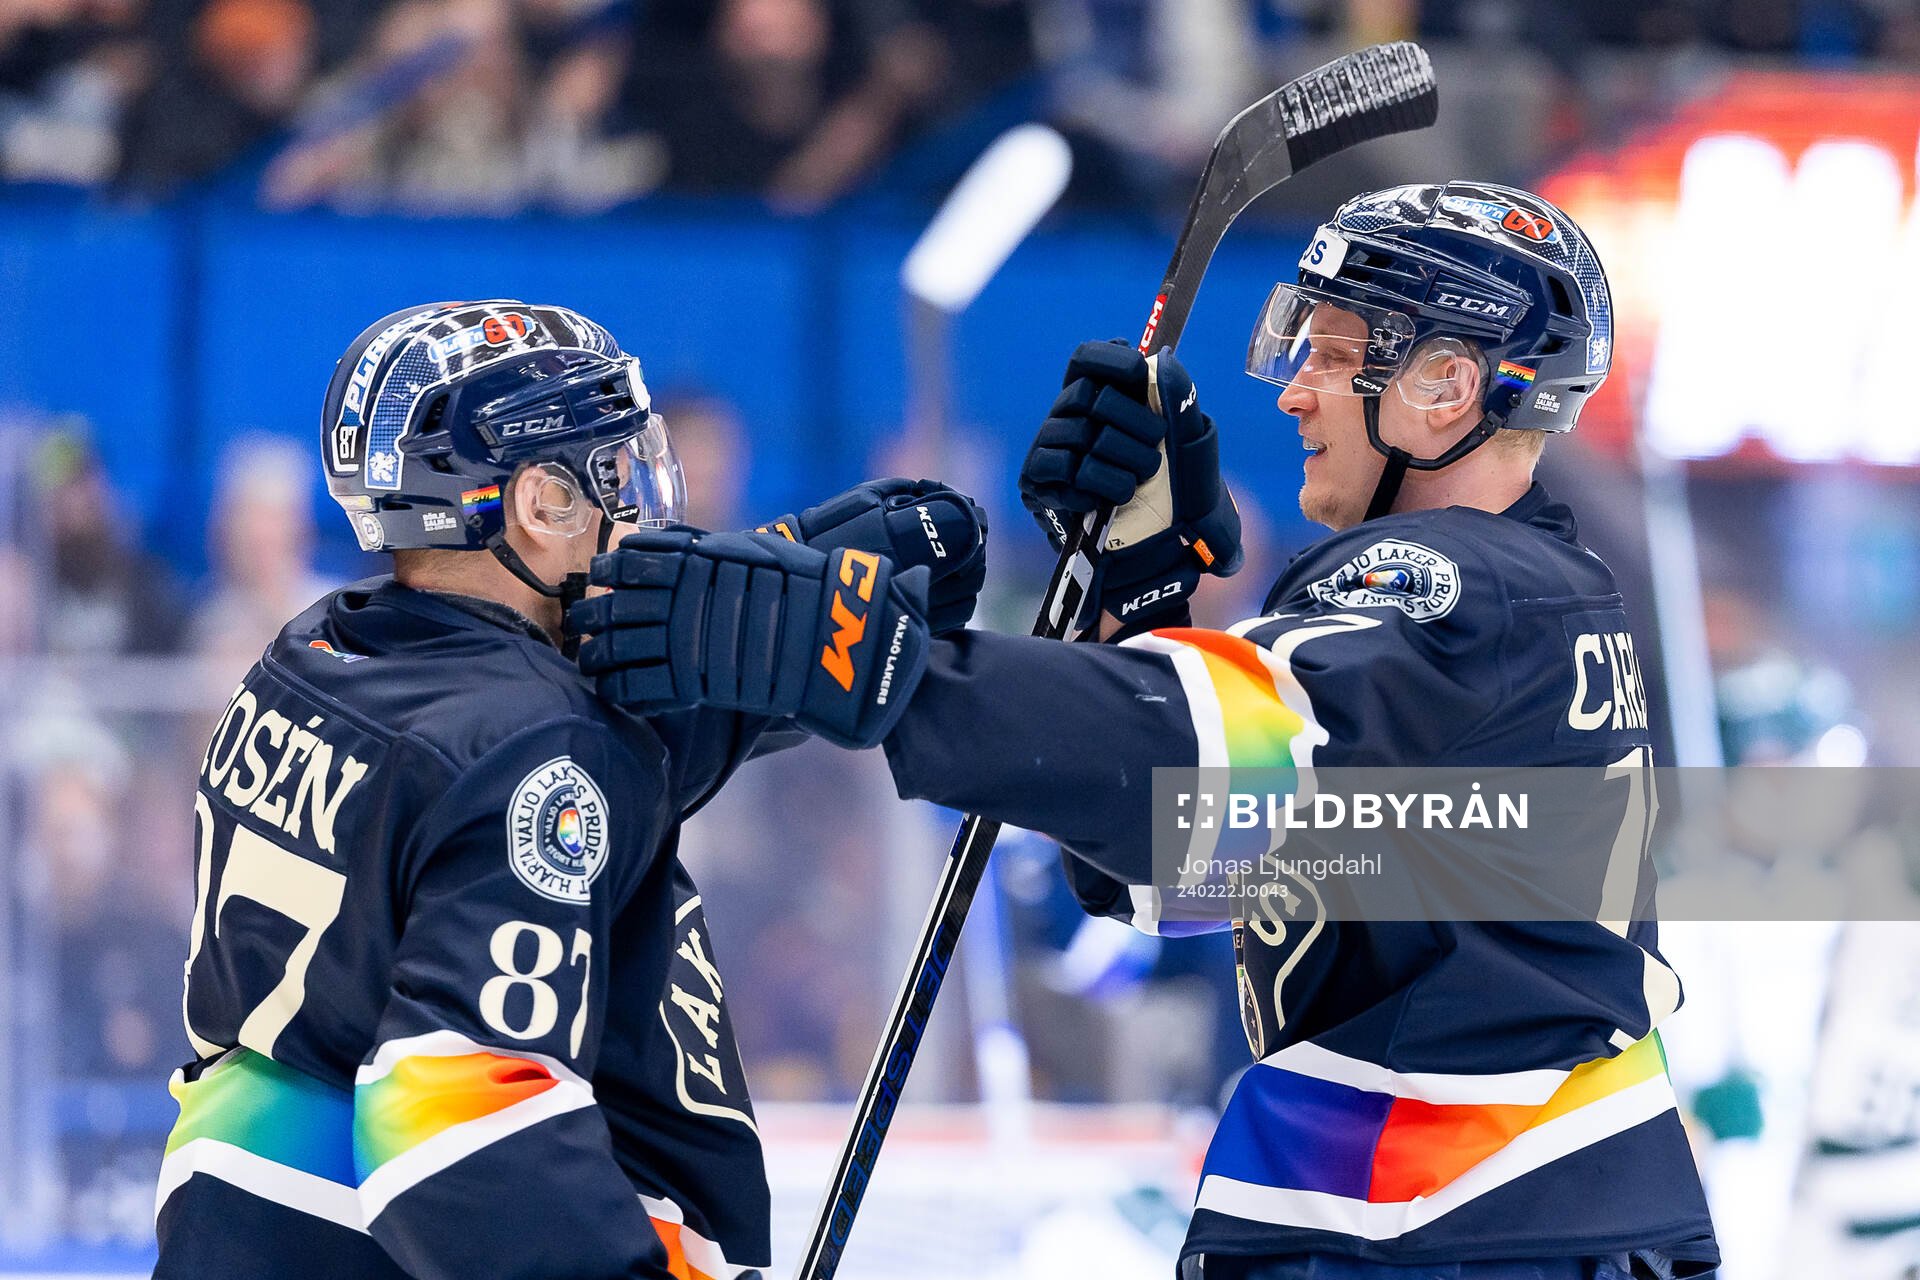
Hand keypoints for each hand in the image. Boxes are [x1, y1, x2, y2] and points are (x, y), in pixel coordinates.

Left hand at [570, 528, 931, 749]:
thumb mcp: (749, 548)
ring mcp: (684, 642)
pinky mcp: (694, 684)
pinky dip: (620, 691)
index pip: (629, 561)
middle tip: (582, 624)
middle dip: (591, 617)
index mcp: (691, 561)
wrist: (834, 633)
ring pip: (617, 650)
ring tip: (591, 661)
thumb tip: (664, 542)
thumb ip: (702, 549)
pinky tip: (615, 690)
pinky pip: (639, 691)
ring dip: (596, 656)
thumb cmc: (799, 585)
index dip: (608, 570)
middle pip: (613, 607)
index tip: (601, 577)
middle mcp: (679, 598)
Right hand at [756, 477, 986, 633]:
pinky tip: (950, 590)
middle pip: (971, 565)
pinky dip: (960, 604)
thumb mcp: (865, 498)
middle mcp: (912, 573)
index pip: (961, 532)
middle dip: (976, 551)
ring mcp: (913, 604)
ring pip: (967, 595)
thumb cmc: (830, 531)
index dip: (972, 523)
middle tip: (972, 541)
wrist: (801, 579)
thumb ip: (904, 491)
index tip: (971, 517)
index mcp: (904, 538)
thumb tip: (939, 489)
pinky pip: (953, 619)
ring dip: (971, 579)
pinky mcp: (910, 626)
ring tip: (962, 567)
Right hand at [1020, 341, 1241, 631]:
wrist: (1152, 557)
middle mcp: (1067, 417)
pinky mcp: (1035, 483)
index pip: (1087, 358)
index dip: (1110, 360)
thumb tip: (1160, 358)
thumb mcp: (1185, 444)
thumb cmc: (1170, 495)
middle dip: (1131, 423)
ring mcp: (1047, 449)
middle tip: (1154, 454)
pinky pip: (1060, 470)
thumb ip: (1175, 398)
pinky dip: (1092, 487)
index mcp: (1099, 398)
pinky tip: (1107, 502)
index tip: (1140, 375)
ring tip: (1135, 487)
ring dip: (1118, 464)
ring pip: (1078, 435)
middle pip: (1087, 395)